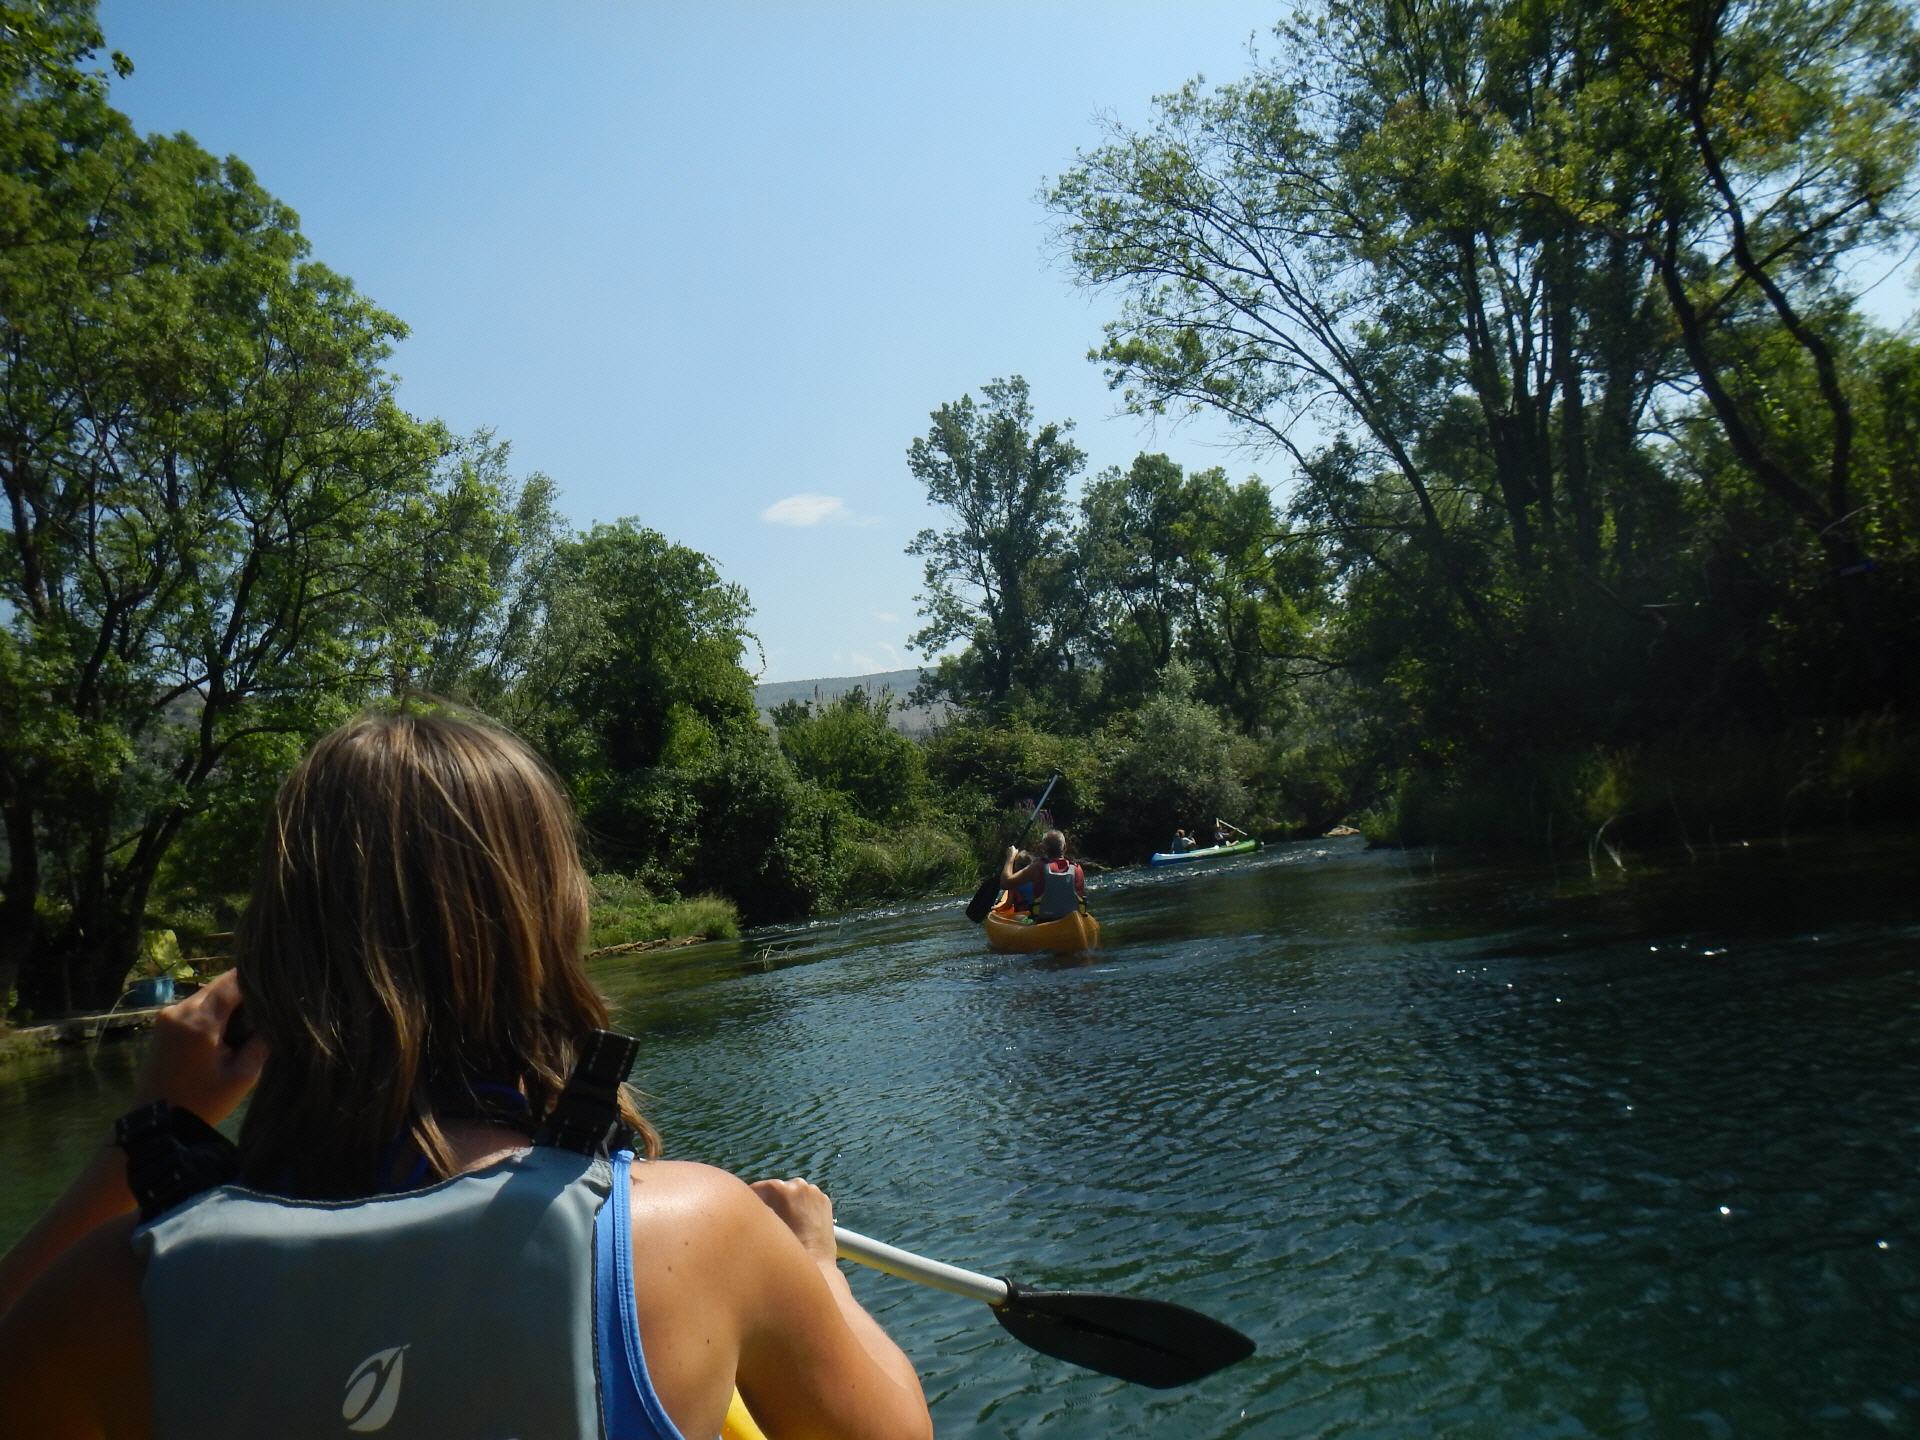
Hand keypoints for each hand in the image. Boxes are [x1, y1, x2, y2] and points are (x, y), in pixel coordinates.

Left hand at [133, 969, 264, 1122]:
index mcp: (200, 1021)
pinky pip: (193, 1008)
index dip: (256, 980)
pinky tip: (224, 1032)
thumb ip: (260, 1043)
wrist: (157, 1124)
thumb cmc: (202, 1102)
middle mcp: (179, 1011)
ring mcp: (166, 1018)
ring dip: (226, 1004)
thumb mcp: (242, 1077)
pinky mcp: (161, 1027)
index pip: (232, 982)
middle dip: (242, 993)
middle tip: (263, 1011)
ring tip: (246, 1024)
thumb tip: (273, 1020)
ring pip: (205, 996)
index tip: (277, 987)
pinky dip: (211, 1013)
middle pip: (218, 986)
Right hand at [750, 1176, 836, 1264]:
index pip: (760, 1187)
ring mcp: (815, 1191)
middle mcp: (799, 1184)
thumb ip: (759, 1210)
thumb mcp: (766, 1226)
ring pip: (794, 1192)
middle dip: (772, 1199)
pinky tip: (799, 1221)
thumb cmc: (785, 1249)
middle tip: (766, 1215)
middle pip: (778, 1188)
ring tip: (784, 1220)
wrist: (815, 1263)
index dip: (752, 1197)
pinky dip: (802, 1205)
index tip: (748, 1207)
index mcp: (782, 1189)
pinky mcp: (825, 1199)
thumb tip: (752, 1203)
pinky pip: (808, 1198)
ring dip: (788, 1201)